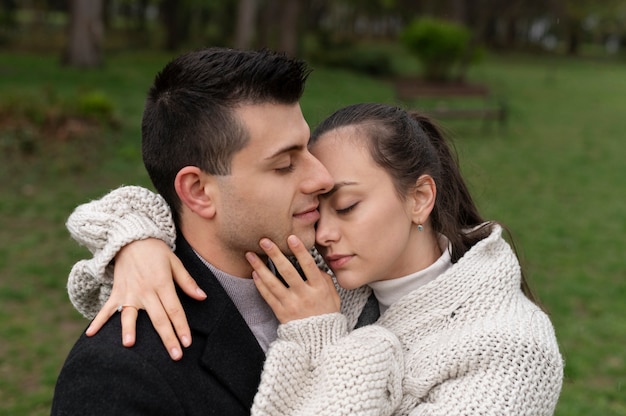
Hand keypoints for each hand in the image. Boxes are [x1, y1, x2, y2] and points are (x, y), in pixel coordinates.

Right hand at [85, 238, 206, 359]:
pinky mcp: (117, 292)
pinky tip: (91, 334)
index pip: (174, 310)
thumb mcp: (175, 263)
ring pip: (130, 315)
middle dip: (167, 338)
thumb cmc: (156, 251)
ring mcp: (129, 292)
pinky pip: (107, 308)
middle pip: (158, 317)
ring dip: (129, 329)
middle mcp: (146, 290)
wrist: (131, 238)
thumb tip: (202, 297)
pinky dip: (98, 321)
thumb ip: (187, 282)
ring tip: (129, 344)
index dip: (181, 327)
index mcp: (162, 283)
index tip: (187, 343)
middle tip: (175, 356)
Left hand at [246, 235, 339, 323]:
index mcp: (319, 289)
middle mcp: (304, 295)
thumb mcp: (334, 296)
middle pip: (287, 271)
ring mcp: (291, 305)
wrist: (319, 342)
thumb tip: (316, 267)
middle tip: (264, 240)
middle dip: (274, 254)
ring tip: (250, 255)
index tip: (291, 238)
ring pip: (273, 283)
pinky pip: (268, 296)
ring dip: (260, 267)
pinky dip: (260, 284)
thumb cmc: (327, 316)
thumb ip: (325, 280)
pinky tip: (254, 273)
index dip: (299, 251)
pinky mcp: (281, 313)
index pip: (309, 266)